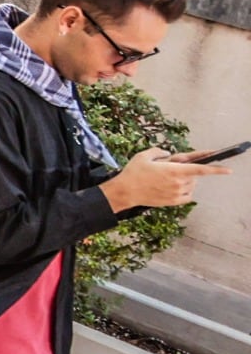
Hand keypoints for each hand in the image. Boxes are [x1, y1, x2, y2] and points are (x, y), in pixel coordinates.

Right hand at [104, 148, 225, 211]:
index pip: (201, 169)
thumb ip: (159, 151)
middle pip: (193, 175)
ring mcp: (176, 193)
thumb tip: (167, 154)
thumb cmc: (133, 173)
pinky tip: (171, 187)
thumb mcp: (144, 156)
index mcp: (174, 170)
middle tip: (170, 169)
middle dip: (186, 171)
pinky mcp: (173, 202)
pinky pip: (187, 195)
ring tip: (166, 179)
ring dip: (184, 181)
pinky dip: (184, 190)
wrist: (125, 192)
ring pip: (190, 185)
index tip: (228, 170)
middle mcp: (178, 182)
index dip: (216, 170)